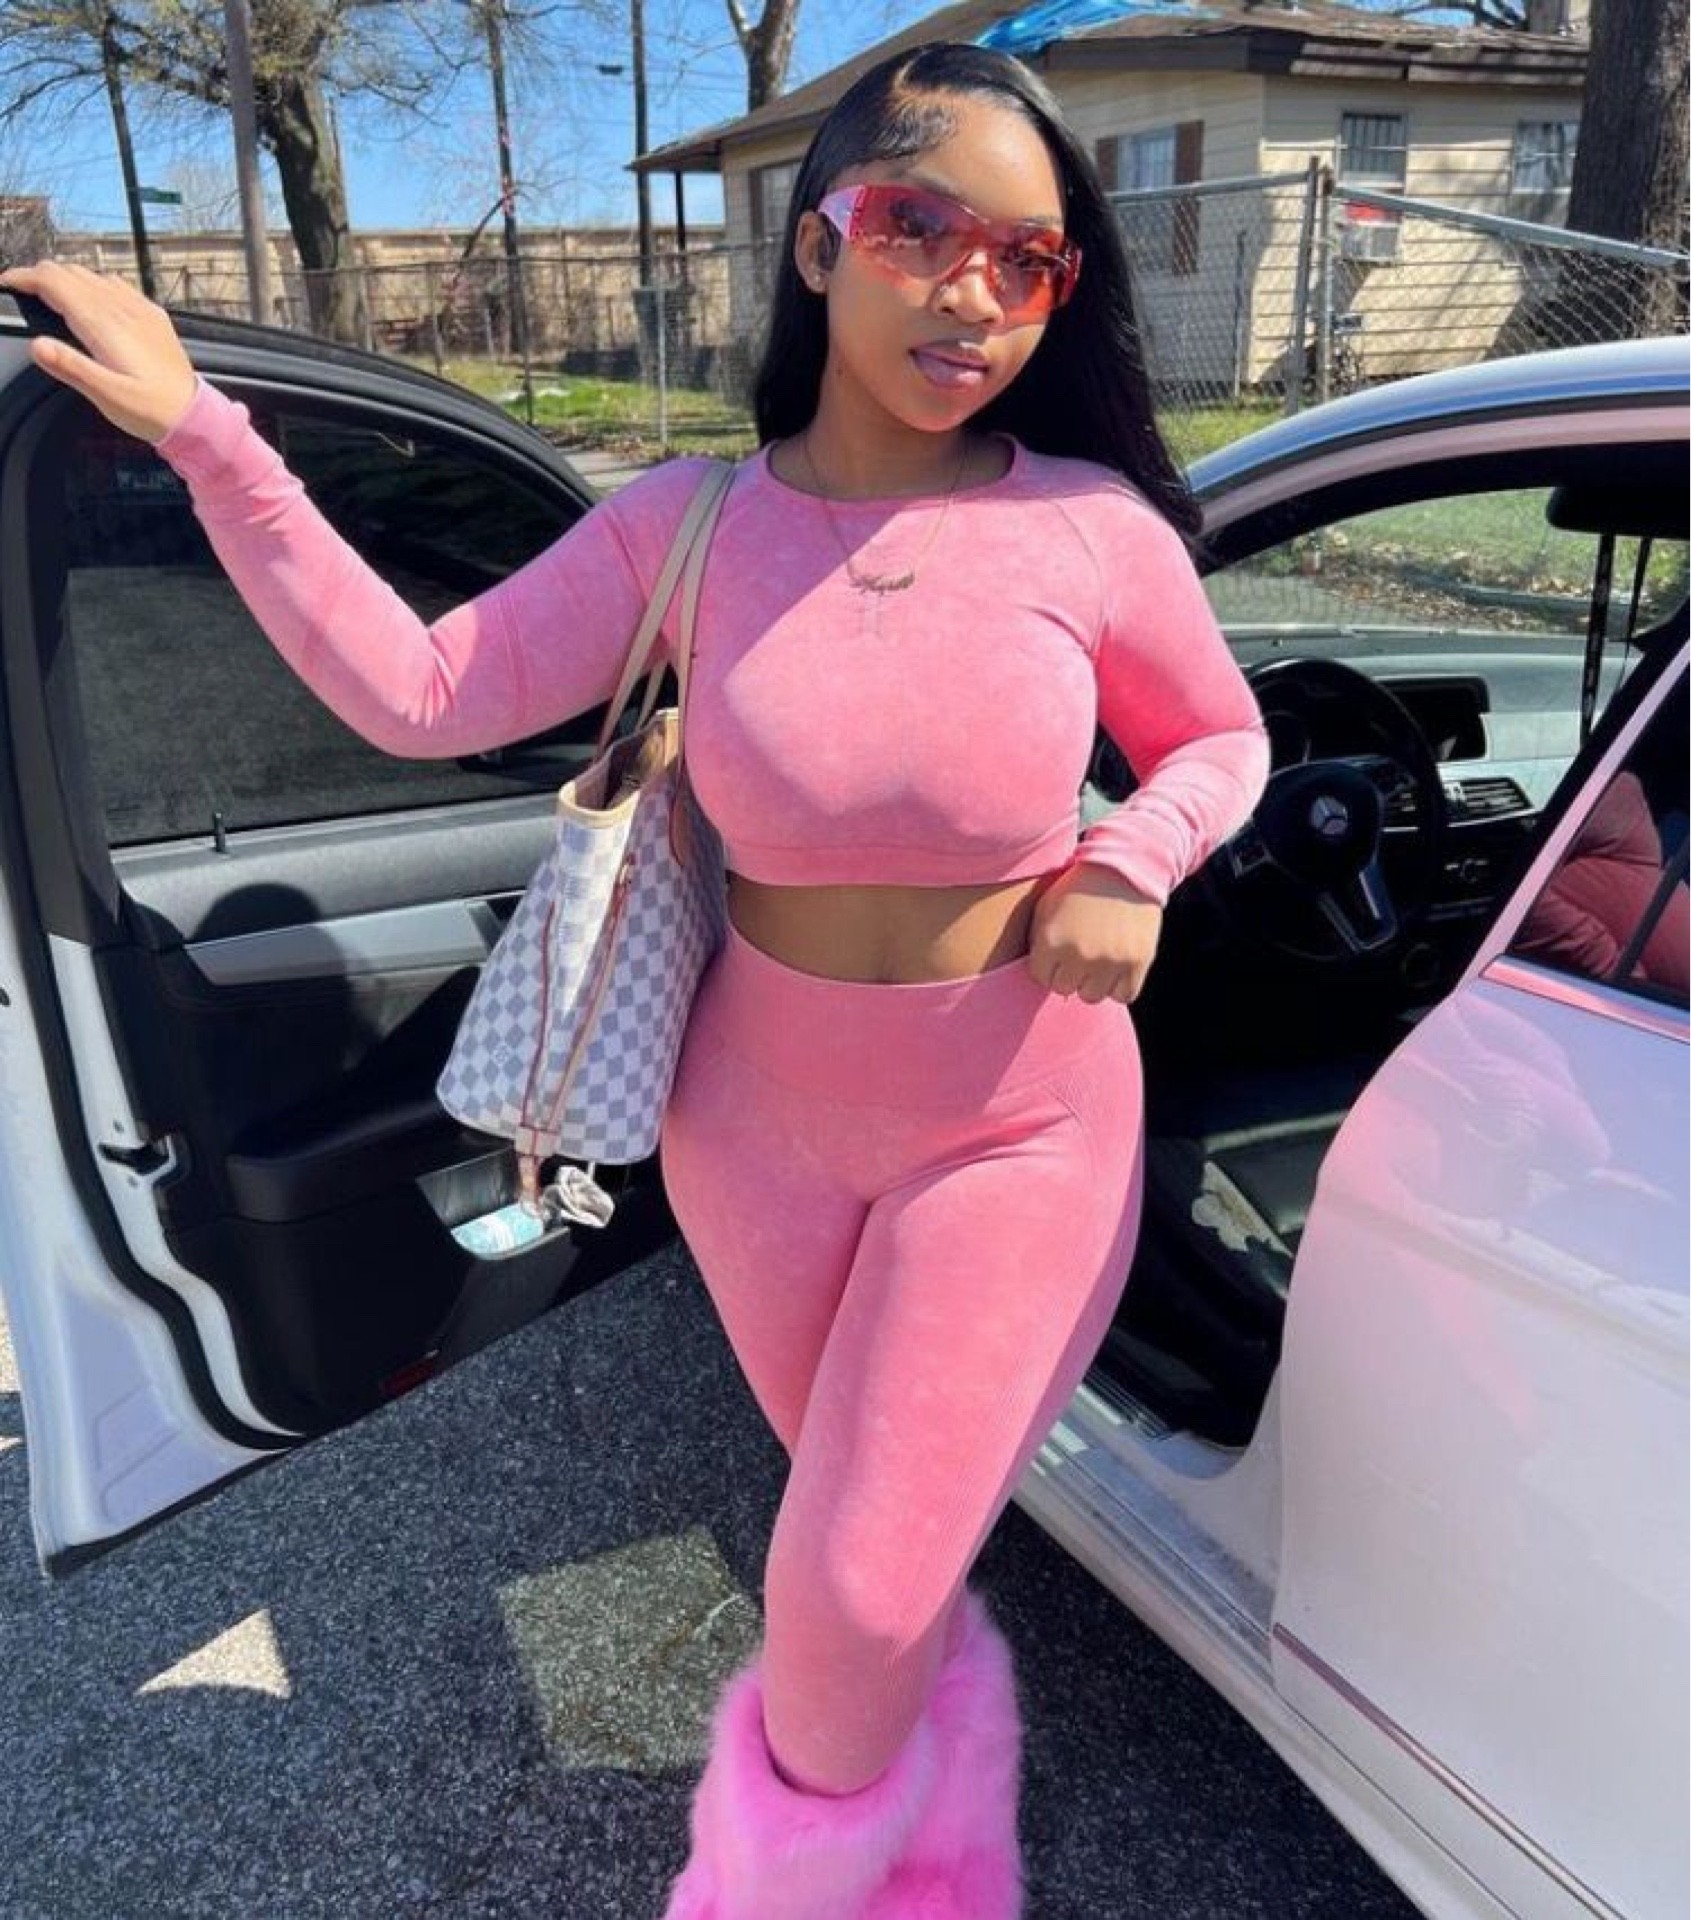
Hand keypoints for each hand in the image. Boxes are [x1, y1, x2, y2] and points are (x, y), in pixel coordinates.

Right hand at [0, 260, 196, 443]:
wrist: (195, 416)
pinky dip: (93, 284)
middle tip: (23, 291)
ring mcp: (140, 309)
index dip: (25, 278)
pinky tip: (90, 299)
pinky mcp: (152, 316)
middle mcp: (122, 309)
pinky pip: (117, 285)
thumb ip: (70, 367)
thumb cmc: (152, 410)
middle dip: (41, 275)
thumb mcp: (106, 396)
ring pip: (92, 275)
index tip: (7, 284)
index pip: (55, 283)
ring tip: (48, 293)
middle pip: (70, 272)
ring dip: (66, 278)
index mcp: (105, 325)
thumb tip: (37, 345)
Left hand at [1027, 862, 1162, 1003]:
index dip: (1048, 963)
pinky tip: (1116, 966)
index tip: (1059, 948)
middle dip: (1069, 972)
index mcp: (1051, 940)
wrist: (1125, 867)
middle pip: (1064, 988)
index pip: (1041, 976)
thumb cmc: (1080, 888)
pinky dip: (1119, 985)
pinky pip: (1124, 995)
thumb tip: (1041, 976)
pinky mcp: (1137, 962)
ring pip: (1092, 996)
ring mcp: (1109, 960)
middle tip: (1080, 950)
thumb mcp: (1046, 907)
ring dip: (1093, 981)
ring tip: (1098, 957)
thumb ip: (1037, 942)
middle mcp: (1079, 954)